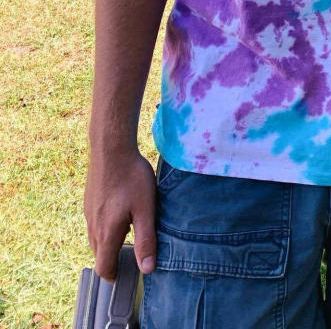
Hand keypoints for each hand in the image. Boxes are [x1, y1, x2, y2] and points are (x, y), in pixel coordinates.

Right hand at [84, 146, 156, 278]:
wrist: (111, 150)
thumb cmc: (132, 178)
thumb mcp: (145, 209)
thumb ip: (146, 239)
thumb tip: (147, 269)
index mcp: (106, 234)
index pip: (104, 268)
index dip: (114, 275)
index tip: (127, 274)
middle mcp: (93, 227)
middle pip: (99, 254)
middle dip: (113, 259)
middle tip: (133, 255)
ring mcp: (89, 214)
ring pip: (96, 239)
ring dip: (110, 243)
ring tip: (130, 234)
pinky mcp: (89, 202)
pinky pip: (95, 223)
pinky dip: (106, 228)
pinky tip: (122, 213)